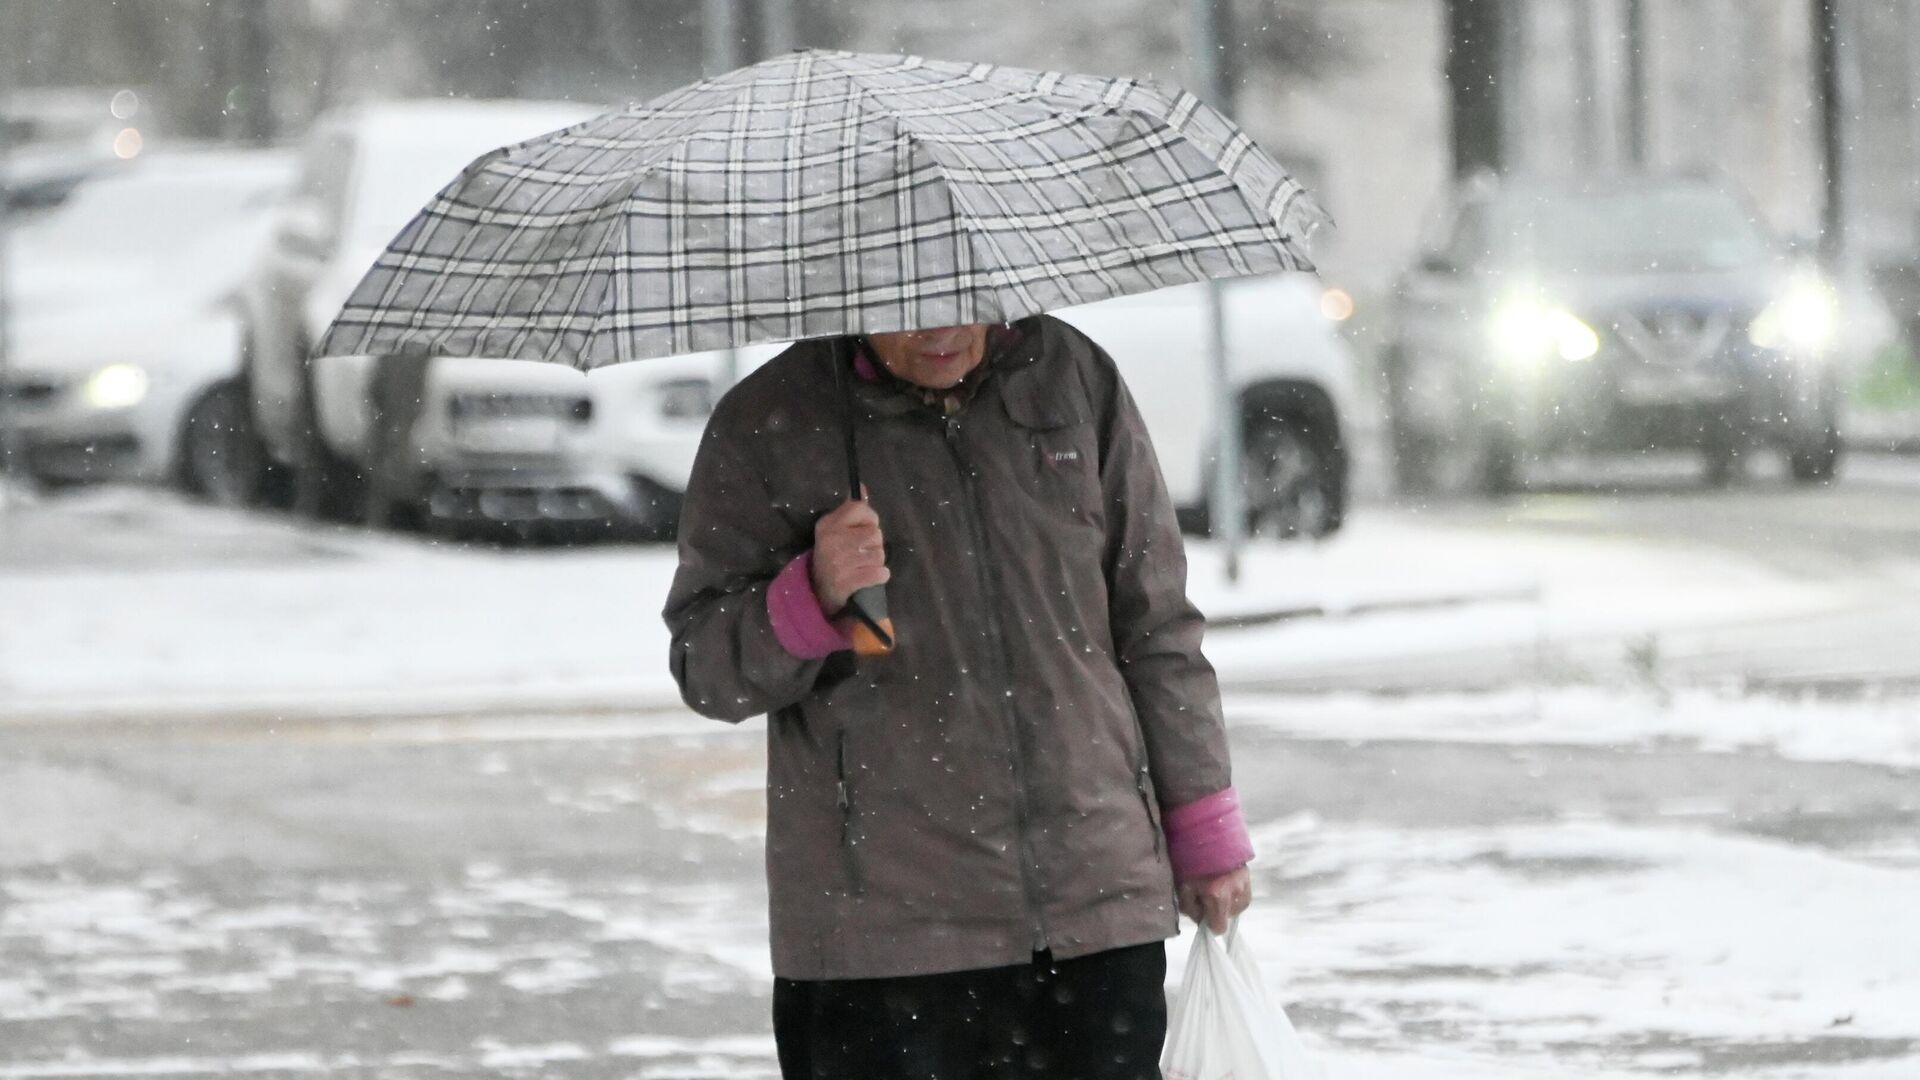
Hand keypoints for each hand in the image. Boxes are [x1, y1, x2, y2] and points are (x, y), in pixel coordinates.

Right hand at [811, 491, 889, 612]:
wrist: (819, 591)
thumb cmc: (833, 555)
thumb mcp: (836, 529)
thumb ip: (852, 508)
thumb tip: (863, 486)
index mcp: (828, 524)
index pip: (860, 508)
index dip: (870, 519)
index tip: (864, 530)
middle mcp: (831, 540)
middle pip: (875, 533)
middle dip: (874, 544)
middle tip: (862, 553)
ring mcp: (838, 562)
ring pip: (879, 554)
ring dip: (877, 561)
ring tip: (864, 565)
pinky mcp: (847, 581)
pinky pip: (879, 573)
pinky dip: (880, 575)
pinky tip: (871, 577)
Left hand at [1178, 865, 1250, 933]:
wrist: (1205, 834)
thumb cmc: (1191, 861)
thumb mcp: (1183, 887)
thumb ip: (1190, 909)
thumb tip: (1200, 920)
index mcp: (1217, 897)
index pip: (1219, 928)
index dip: (1209, 924)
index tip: (1203, 914)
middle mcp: (1235, 893)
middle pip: (1227, 917)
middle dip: (1217, 911)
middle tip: (1206, 896)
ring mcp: (1244, 884)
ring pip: (1237, 907)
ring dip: (1227, 902)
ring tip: (1216, 887)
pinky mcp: (1248, 876)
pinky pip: (1243, 895)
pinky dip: (1234, 894)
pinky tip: (1225, 883)